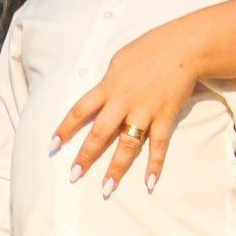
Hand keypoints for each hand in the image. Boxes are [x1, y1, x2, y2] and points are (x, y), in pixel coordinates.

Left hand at [53, 23, 199, 195]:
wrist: (182, 47)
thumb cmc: (148, 49)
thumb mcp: (117, 61)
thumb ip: (107, 83)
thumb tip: (99, 98)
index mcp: (108, 87)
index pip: (80, 110)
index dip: (65, 128)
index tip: (53, 144)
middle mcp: (123, 102)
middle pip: (100, 133)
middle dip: (86, 156)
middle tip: (74, 175)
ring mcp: (145, 111)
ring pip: (128, 144)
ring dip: (116, 168)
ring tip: (107, 188)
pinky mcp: (165, 117)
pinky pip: (159, 145)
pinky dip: (155, 164)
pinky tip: (149, 181)